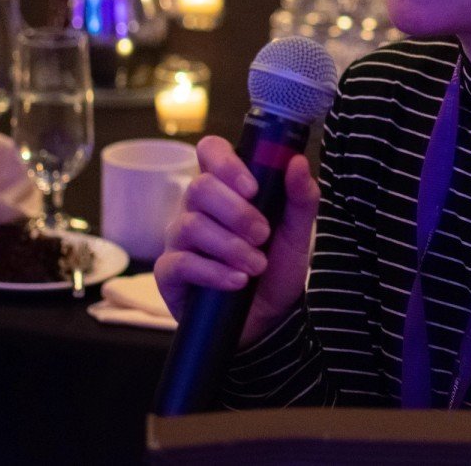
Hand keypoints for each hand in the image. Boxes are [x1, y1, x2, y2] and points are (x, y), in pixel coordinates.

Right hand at [154, 135, 319, 347]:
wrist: (269, 320)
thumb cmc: (277, 267)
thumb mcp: (297, 233)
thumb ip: (301, 197)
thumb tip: (298, 162)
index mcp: (225, 188)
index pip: (210, 151)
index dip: (226, 163)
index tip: (253, 188)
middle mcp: (196, 208)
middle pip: (199, 188)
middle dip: (236, 212)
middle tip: (263, 235)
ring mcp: (179, 239)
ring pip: (190, 225)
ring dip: (230, 246)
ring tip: (256, 265)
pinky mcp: (169, 272)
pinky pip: (180, 262)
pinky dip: (213, 272)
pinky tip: (237, 282)